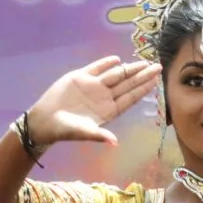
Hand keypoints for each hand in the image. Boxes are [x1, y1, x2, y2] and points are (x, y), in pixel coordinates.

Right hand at [23, 57, 160, 147]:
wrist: (44, 121)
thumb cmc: (65, 129)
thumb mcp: (83, 132)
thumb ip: (98, 135)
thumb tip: (114, 143)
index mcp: (108, 110)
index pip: (129, 98)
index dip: (142, 89)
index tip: (155, 81)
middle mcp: (104, 97)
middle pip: (127, 84)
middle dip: (142, 76)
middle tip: (158, 67)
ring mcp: (93, 86)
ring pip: (115, 75)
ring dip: (129, 68)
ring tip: (143, 62)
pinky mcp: (80, 77)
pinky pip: (96, 68)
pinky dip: (106, 63)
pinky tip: (117, 60)